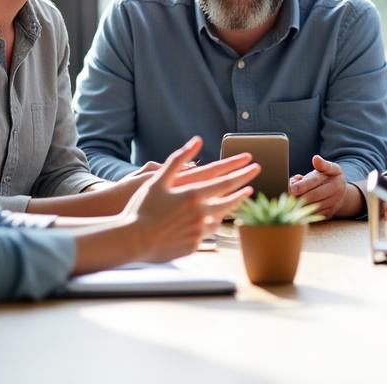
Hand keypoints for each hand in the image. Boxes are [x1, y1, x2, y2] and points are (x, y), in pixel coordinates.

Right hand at [124, 137, 258, 261]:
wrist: (132, 240)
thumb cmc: (142, 208)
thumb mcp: (157, 179)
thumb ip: (178, 159)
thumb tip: (196, 141)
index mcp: (194, 195)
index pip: (226, 182)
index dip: (242, 174)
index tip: (254, 167)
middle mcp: (201, 213)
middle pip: (229, 201)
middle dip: (241, 192)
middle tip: (251, 185)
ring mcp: (199, 231)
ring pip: (220, 218)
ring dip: (227, 209)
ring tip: (232, 202)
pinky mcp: (194, 245)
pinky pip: (208, 233)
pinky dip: (210, 224)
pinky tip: (209, 219)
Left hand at [288, 155, 355, 218]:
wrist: (341, 193)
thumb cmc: (329, 178)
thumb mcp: (329, 168)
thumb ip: (322, 164)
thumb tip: (316, 159)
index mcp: (335, 178)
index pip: (316, 181)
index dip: (303, 184)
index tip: (292, 187)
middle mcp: (336, 193)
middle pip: (314, 196)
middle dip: (298, 195)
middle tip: (288, 193)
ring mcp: (333, 205)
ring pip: (312, 207)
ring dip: (299, 204)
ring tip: (290, 198)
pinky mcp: (328, 214)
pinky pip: (313, 215)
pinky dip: (303, 212)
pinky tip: (296, 207)